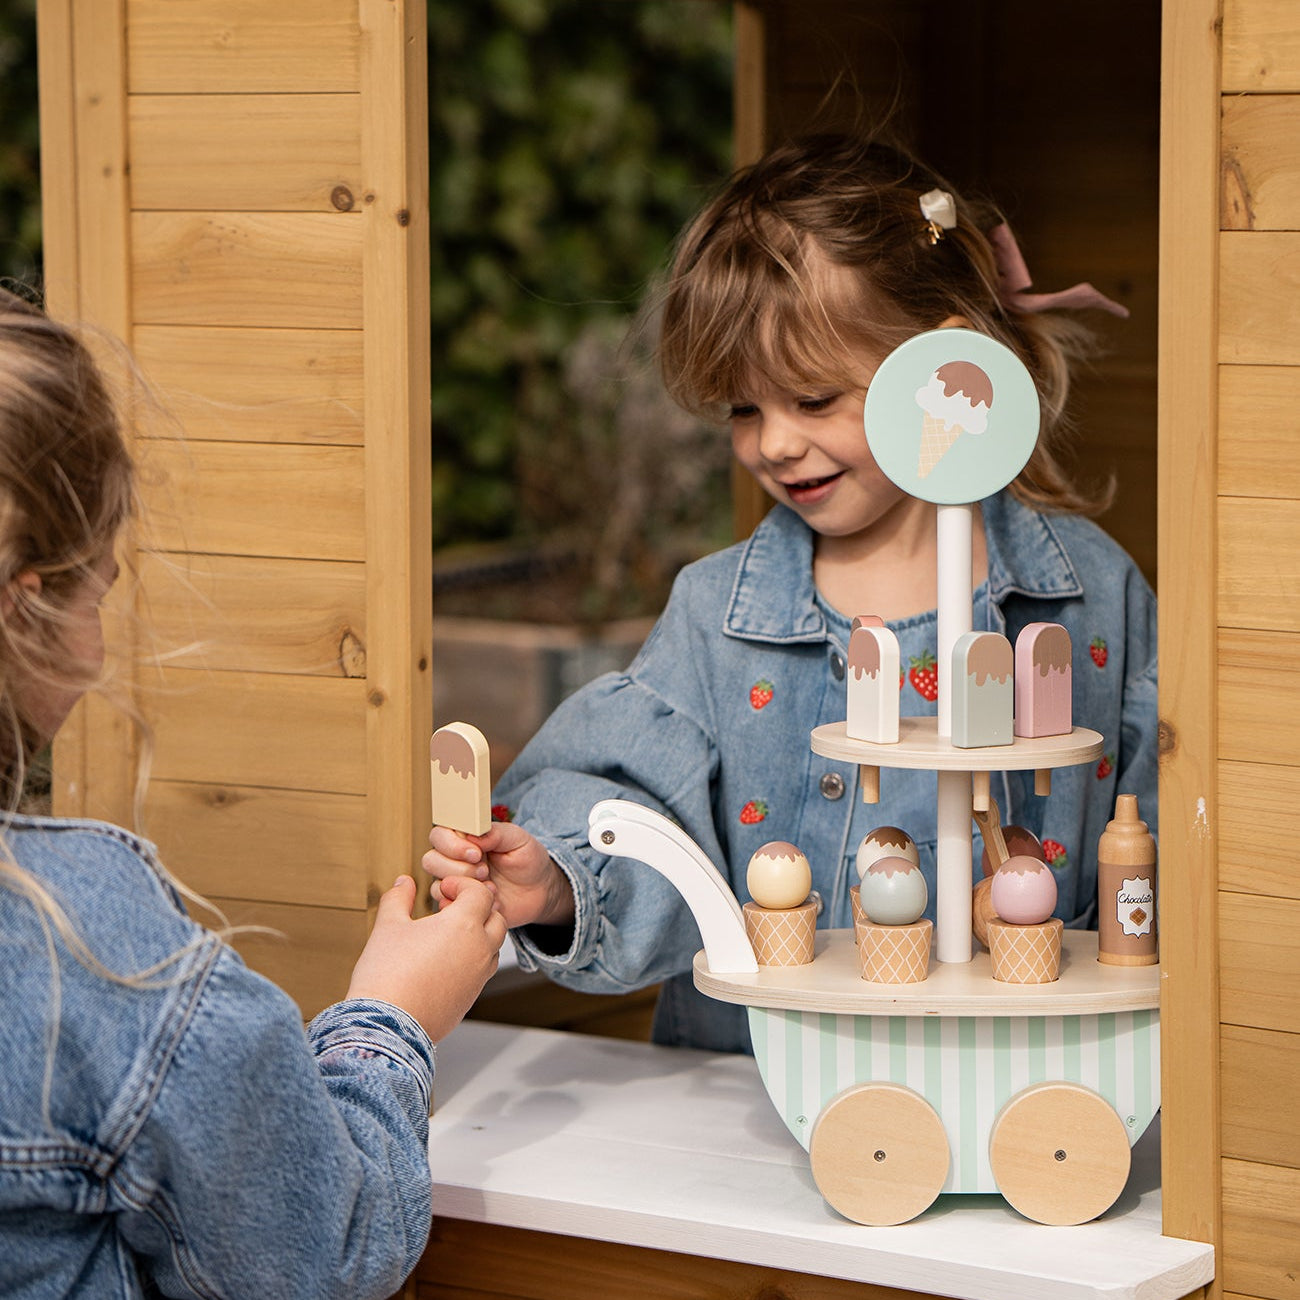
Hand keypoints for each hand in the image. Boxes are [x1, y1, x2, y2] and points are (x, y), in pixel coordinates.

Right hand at [346, 875, 506, 1042]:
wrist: (386, 1026)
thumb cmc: (387, 974)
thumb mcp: (388, 926)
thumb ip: (398, 898)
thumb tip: (403, 883)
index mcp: (464, 925)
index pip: (481, 893)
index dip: (463, 885)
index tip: (443, 891)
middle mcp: (479, 949)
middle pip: (496, 918)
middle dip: (478, 909)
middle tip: (450, 909)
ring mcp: (478, 977)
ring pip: (493, 946)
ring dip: (479, 935)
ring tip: (448, 935)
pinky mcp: (471, 998)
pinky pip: (482, 971)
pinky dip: (472, 960)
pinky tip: (445, 962)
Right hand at [423, 820, 574, 929]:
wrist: (540, 890)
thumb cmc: (528, 860)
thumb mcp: (518, 839)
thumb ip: (495, 833)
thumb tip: (472, 834)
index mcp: (465, 838)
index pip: (439, 835)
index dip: (452, 845)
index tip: (476, 852)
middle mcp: (455, 860)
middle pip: (431, 860)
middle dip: (459, 868)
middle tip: (485, 870)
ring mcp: (456, 884)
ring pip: (437, 885)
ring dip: (464, 887)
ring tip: (491, 887)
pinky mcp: (461, 905)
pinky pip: (448, 908)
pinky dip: (468, 907)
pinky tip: (491, 902)